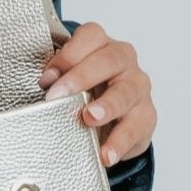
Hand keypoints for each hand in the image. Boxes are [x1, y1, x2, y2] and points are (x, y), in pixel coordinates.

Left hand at [38, 22, 155, 167]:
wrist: (114, 116)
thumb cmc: (88, 88)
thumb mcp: (71, 76)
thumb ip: (58, 75)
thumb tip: (44, 82)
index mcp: (102, 44)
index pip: (90, 37)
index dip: (67, 55)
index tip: (46, 78)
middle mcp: (124, 61)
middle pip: (109, 61)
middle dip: (81, 78)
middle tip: (58, 96)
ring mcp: (138, 87)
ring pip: (125, 93)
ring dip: (106, 106)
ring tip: (89, 119)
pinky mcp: (146, 115)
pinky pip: (136, 127)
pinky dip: (119, 142)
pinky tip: (106, 153)